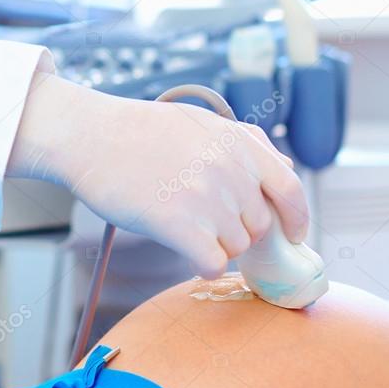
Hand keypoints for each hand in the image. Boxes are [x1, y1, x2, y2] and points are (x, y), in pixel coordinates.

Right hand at [9, 73, 308, 275]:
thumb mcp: (203, 124)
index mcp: (238, 143)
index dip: (298, 218)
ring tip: (182, 221)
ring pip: (236, 247)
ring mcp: (207, 198)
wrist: (90, 136)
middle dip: (238, 229)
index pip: (290, 188)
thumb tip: (285, 170)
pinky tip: (183, 246)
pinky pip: (213, 263)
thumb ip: (247, 146)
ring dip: (215, 244)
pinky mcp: (180, 225)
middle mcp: (230, 169)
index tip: (296, 236)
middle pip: (258, 226)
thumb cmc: (140, 131)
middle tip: (203, 220)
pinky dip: (202, 263)